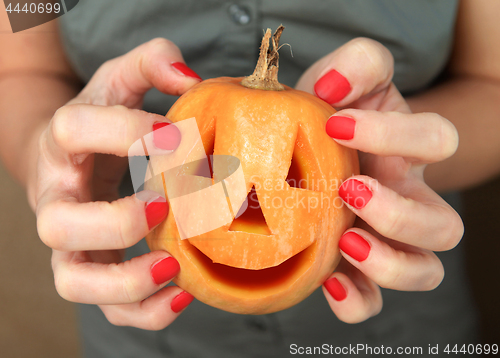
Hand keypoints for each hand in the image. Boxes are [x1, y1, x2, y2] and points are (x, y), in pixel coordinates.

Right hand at [34, 39, 200, 329]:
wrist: (68, 157)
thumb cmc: (100, 119)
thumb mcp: (119, 80)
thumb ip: (152, 62)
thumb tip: (190, 79)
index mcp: (63, 142)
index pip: (75, 130)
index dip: (125, 130)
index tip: (177, 136)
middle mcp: (57, 197)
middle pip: (60, 225)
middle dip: (119, 220)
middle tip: (167, 203)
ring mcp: (72, 241)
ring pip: (75, 282)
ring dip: (127, 282)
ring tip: (175, 264)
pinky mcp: (94, 268)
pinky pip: (108, 309)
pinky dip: (144, 312)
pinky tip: (182, 292)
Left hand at [296, 38, 462, 322]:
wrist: (316, 146)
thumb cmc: (333, 114)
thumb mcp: (344, 79)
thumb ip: (354, 65)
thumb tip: (336, 87)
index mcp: (411, 151)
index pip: (437, 141)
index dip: (395, 135)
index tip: (335, 124)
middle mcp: (411, 198)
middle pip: (445, 226)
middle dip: (398, 213)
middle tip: (348, 190)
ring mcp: (387, 239)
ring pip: (426, 271)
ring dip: (389, 263)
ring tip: (345, 241)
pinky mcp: (358, 267)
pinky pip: (373, 303)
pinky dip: (356, 300)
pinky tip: (329, 280)